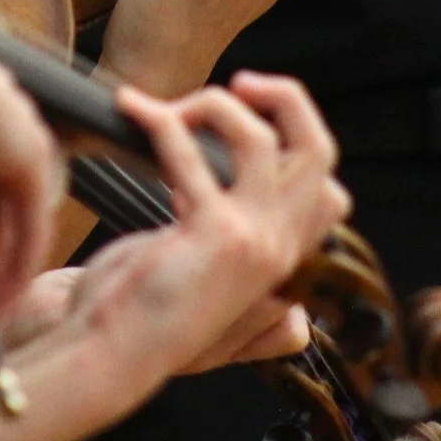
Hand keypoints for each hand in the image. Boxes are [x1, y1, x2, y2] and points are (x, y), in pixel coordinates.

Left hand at [55, 73, 349, 400]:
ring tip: (176, 109)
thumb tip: (242, 182)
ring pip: (263, 139)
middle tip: (241, 85)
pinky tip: (133, 111)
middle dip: (286, 99)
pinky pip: (190, 153)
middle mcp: (280, 251)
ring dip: (215, 105)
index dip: (296, 142)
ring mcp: (254, 243)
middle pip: (319, 151)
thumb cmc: (146, 310)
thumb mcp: (210, 276)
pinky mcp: (214, 235)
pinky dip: (159, 121)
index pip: (330, 191)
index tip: (244, 129)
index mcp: (282, 260)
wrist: (110, 354)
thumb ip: (240, 238)